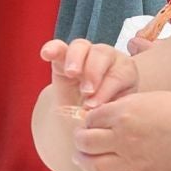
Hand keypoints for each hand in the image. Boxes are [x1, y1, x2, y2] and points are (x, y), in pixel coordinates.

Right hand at [34, 38, 139, 170]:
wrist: (88, 123)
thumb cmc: (105, 119)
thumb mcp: (113, 117)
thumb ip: (111, 112)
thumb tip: (104, 113)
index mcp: (124, 72)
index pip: (118, 74)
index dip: (108, 88)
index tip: (96, 105)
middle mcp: (106, 59)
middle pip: (102, 55)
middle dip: (94, 73)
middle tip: (87, 91)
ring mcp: (85, 56)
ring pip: (82, 47)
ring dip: (77, 60)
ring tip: (72, 74)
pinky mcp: (64, 58)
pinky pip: (59, 48)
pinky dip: (53, 49)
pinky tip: (47, 54)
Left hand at [74, 91, 170, 170]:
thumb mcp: (149, 97)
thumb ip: (126, 105)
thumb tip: (110, 112)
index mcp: (123, 115)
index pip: (92, 118)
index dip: (88, 119)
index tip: (90, 121)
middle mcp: (121, 139)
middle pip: (86, 142)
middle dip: (79, 140)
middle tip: (80, 139)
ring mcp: (130, 161)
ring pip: (94, 165)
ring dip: (83, 162)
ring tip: (80, 159)